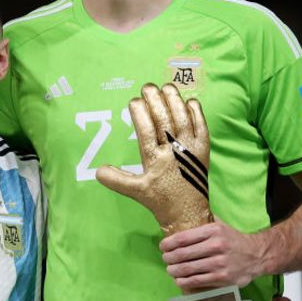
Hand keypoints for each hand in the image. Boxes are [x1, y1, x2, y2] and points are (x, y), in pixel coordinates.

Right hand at [96, 83, 211, 234]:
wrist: (188, 213)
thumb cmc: (161, 200)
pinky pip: (202, 127)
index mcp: (156, 160)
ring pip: (183, 119)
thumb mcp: (136, 192)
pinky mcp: (204, 151)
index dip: (140, 114)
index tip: (133, 101)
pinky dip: (197, 113)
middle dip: (155, 101)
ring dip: (175, 101)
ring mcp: (190, 149)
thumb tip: (97, 171)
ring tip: (166, 87)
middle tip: (147, 87)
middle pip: (164, 120)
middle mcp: (174, 152)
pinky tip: (190, 101)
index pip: (146, 131)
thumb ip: (117, 180)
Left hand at [159, 219, 270, 290]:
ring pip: (187, 269)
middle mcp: (216, 246)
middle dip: (169, 258)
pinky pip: (196, 281)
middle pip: (182, 254)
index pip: (183, 238)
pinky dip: (184, 281)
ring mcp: (218, 264)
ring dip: (174, 270)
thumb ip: (204, 220)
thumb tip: (183, 214)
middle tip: (166, 259)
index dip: (168, 244)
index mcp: (213, 231)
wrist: (257, 256)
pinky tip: (179, 280)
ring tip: (170, 269)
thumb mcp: (221, 225)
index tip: (163, 246)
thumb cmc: (234, 240)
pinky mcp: (221, 278)